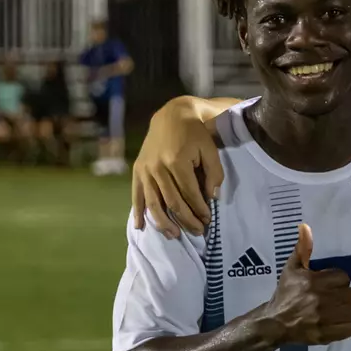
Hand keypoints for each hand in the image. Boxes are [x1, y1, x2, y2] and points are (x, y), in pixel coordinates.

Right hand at [132, 99, 224, 235]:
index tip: (208, 220)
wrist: (172, 115)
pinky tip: (140, 227)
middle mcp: (158, 167)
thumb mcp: (210, 150)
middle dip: (186, 220)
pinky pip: (137, 195)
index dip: (200, 210)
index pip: (190, 194)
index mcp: (177, 161)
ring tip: (174, 235)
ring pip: (153, 203)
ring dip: (163, 222)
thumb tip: (212, 198)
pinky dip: (138, 212)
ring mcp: (145, 169)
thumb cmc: (196, 134)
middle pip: (172, 202)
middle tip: (197, 231)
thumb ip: (214, 174)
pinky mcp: (138, 170)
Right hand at [261, 225, 350, 344]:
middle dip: (342, 295)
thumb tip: (305, 228)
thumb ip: (302, 249)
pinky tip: (336, 323)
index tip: (330, 284)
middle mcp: (321, 299)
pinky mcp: (326, 334)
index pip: (343, 277)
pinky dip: (345, 326)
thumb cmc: (284, 294)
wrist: (274, 323)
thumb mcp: (291, 269)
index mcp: (314, 282)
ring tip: (335, 311)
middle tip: (332, 298)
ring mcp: (325, 318)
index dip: (338, 280)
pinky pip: (350, 328)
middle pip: (349, 294)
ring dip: (345, 310)